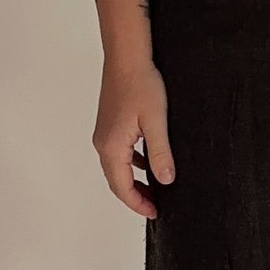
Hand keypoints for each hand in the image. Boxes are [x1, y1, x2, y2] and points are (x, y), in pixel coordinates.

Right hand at [93, 54, 174, 217]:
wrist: (127, 56)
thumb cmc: (140, 84)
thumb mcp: (156, 122)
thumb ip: (160, 154)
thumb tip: (166, 180)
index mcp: (112, 147)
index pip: (122, 187)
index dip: (138, 204)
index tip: (155, 213)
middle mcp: (103, 143)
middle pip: (117, 181)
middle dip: (135, 196)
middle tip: (156, 206)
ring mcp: (104, 134)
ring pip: (118, 167)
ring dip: (134, 181)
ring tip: (155, 188)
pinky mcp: (110, 125)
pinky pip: (119, 153)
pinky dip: (133, 163)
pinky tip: (149, 161)